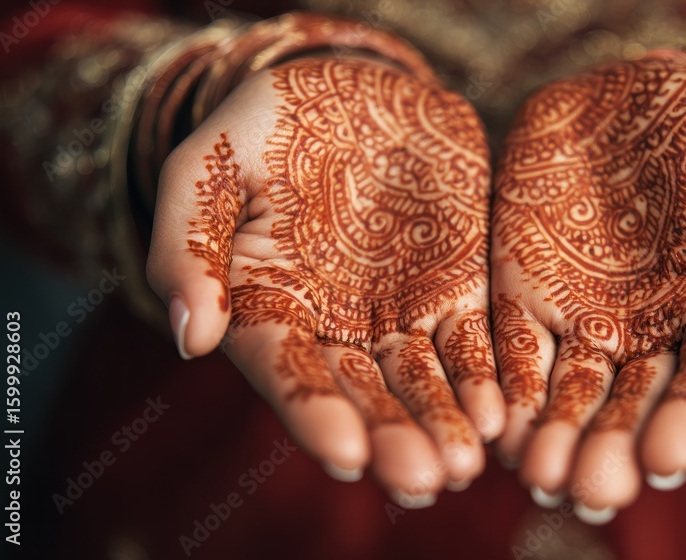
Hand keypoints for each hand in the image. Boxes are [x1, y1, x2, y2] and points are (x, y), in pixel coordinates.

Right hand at [146, 55, 503, 501]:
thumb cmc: (266, 128)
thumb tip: (191, 339)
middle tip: (423, 481)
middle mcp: (335, 329)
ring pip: (422, 383)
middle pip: (363, 396)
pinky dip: (483, 380)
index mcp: (268, 310)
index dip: (316, 414)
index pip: (289, 374)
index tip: (348, 455)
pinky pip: (470, 343)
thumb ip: (186, 247)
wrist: (352, 90)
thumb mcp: (208, 167)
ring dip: (444, 427)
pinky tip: (500, 415)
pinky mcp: (455, 289)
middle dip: (394, 439)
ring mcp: (398, 313)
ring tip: (465, 467)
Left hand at [491, 51, 685, 521]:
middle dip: (611, 449)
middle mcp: (648, 334)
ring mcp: (583, 317)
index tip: (667, 459)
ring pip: (569, 393)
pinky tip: (496, 427)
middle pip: (631, 405)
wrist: (638, 89)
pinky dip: (504, 388)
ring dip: (554, 437)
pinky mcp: (525, 293)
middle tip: (592, 490)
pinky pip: (513, 349)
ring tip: (541, 475)